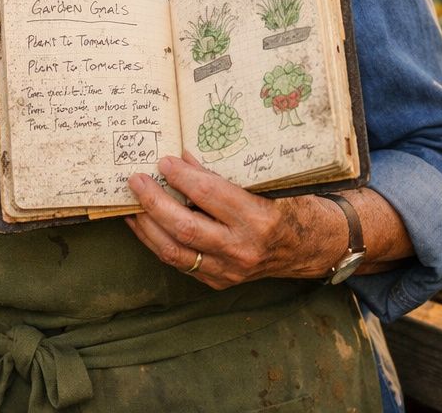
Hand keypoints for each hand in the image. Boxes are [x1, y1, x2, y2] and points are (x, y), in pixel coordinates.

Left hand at [125, 151, 346, 287]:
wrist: (310, 247)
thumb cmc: (289, 206)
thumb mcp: (264, 184)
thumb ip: (221, 175)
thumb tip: (182, 159)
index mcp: (258, 220)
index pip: (208, 196)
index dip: (182, 176)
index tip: (164, 160)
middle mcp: (242, 249)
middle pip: (184, 227)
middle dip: (154, 202)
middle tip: (136, 180)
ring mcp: (229, 270)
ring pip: (175, 251)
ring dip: (147, 226)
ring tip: (131, 204)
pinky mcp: (219, 282)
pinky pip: (180, 263)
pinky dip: (157, 242)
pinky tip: (143, 224)